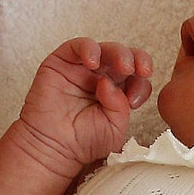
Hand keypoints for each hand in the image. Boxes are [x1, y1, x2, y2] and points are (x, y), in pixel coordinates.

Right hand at [16, 37, 152, 174]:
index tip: (135, 100)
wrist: (52, 148)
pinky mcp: (61, 63)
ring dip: (118, 53)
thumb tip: (110, 84)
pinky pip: (78, 46)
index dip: (141, 83)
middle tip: (138, 70)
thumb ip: (121, 106)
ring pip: (103, 49)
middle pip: (123, 58)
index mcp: (116, 92)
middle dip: (136, 60)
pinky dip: (89, 49)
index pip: (136, 78)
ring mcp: (80, 69)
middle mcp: (99, 77)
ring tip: (123, 67)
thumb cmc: (82, 142)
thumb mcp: (115, 128)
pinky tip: (93, 63)